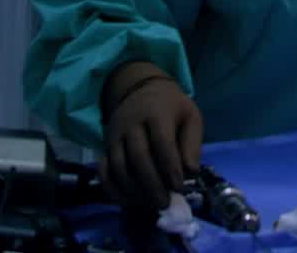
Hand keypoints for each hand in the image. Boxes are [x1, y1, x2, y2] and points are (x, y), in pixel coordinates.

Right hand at [100, 64, 202, 214]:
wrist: (141, 90)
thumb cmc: (171, 107)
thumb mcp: (190, 116)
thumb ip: (192, 143)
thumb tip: (191, 172)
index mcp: (157, 113)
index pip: (161, 142)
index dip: (169, 167)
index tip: (179, 188)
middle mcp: (132, 124)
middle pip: (138, 157)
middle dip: (151, 184)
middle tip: (164, 203)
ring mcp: (115, 136)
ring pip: (119, 167)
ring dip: (133, 191)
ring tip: (149, 205)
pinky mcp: (104, 147)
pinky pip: (104, 172)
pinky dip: (113, 190)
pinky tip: (128, 202)